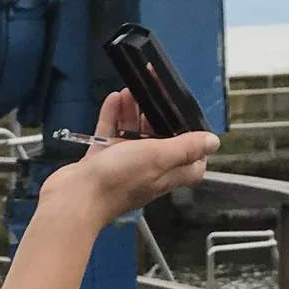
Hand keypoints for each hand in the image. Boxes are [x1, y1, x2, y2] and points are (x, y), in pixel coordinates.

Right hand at [38, 87, 216, 223]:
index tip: (189, 122)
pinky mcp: (100, 163)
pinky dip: (112, 118)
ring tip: (131, 90)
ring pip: (132, 137)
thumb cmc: (118, 178)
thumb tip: (213, 142)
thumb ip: (186, 147)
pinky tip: (113, 99)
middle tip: (155, 95)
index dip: (194, 144)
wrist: (75, 198)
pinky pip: (109, 137)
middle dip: (158, 118)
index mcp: (166, 174)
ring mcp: (122, 168)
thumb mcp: (159, 156)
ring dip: (133, 114)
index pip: (191, 163)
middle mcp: (146, 172)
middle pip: (159, 143)